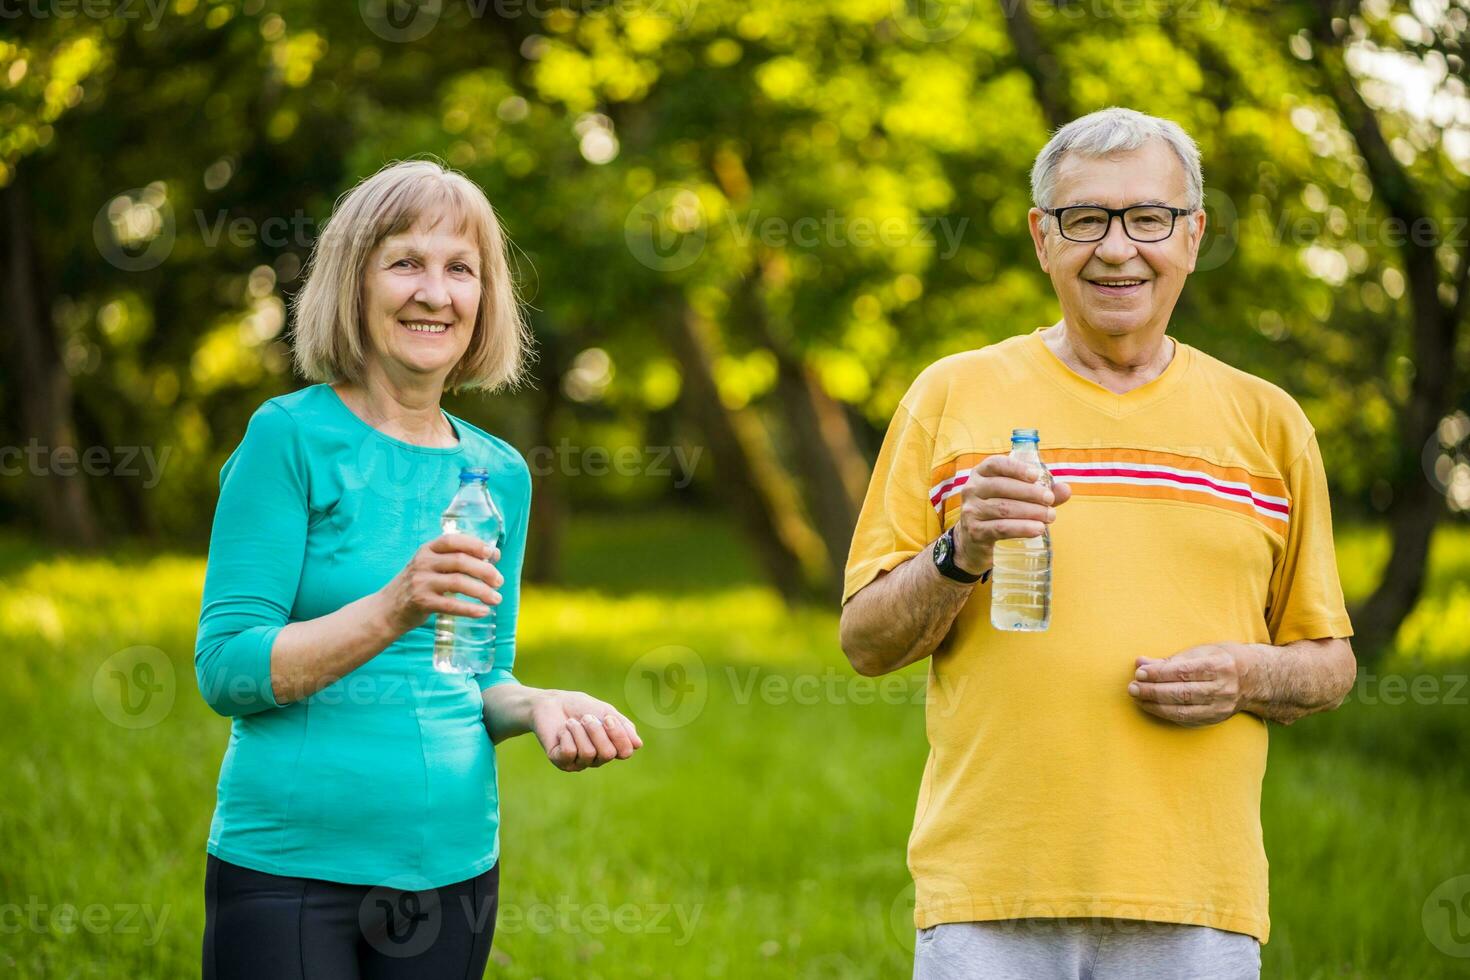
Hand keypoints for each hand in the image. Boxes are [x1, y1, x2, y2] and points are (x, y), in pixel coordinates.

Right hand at [377, 533, 503, 635]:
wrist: (388, 609)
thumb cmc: (419, 584)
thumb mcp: (432, 565)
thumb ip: (458, 559)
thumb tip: (494, 555)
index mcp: (428, 550)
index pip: (453, 540)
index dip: (476, 545)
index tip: (493, 554)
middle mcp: (423, 562)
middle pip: (461, 561)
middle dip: (485, 571)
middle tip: (499, 581)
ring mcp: (421, 582)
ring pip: (458, 582)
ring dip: (482, 591)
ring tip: (497, 598)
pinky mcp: (421, 602)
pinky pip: (451, 605)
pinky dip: (470, 609)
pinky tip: (483, 612)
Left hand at [531, 690, 643, 771]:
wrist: (551, 703)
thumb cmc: (580, 707)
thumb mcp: (605, 712)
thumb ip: (622, 727)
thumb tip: (638, 745)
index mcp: (611, 747)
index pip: (625, 752)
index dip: (619, 735)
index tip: (608, 717)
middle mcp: (597, 759)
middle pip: (608, 754)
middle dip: (597, 731)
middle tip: (586, 718)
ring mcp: (579, 763)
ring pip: (588, 753)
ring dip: (580, 731)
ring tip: (572, 722)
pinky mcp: (561, 761)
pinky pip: (570, 752)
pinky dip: (567, 735)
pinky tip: (563, 730)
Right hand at [952, 455, 1071, 573]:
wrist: (975, 541)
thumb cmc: (1001, 512)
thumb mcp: (1017, 497)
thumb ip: (1041, 492)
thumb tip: (1066, 489)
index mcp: (982, 474)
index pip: (996, 464)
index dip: (1016, 467)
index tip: (1036, 475)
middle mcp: (972, 489)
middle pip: (1002, 487)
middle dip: (1030, 493)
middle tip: (1050, 501)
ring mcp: (971, 511)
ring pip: (1004, 508)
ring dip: (1030, 512)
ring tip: (1049, 516)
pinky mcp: (975, 531)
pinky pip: (1001, 528)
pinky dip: (1022, 528)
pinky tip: (1037, 529)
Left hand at [1127, 644, 1248, 726]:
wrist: (1253, 679)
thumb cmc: (1220, 660)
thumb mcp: (1200, 652)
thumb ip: (1169, 659)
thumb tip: (1140, 662)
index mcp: (1220, 666)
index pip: (1184, 672)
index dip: (1159, 673)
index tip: (1140, 673)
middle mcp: (1223, 688)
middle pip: (1182, 693)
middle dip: (1153, 691)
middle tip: (1132, 687)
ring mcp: (1221, 707)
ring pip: (1183, 709)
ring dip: (1155, 705)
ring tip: (1137, 697)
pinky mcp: (1216, 718)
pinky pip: (1187, 719)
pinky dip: (1166, 713)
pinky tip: (1151, 707)